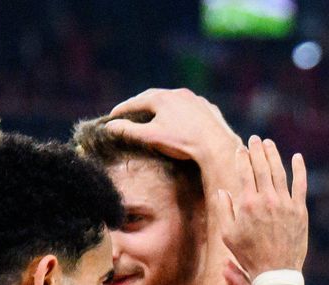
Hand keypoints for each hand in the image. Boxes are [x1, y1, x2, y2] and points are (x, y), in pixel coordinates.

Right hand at [105, 88, 241, 169]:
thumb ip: (128, 130)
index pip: (134, 102)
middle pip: (153, 98)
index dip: (121, 110)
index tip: (112, 116)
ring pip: (174, 101)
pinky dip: (182, 113)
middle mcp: (179, 93)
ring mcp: (196, 100)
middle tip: (131, 114)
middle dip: (141, 105)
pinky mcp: (210, 109)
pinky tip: (181, 120)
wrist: (218, 147)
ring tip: (154, 116)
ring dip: (162, 107)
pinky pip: (191, 108)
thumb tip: (110, 126)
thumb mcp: (151, 137)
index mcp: (161, 97)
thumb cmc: (182, 142)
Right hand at [217, 137, 307, 275]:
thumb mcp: (228, 234)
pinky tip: (297, 157)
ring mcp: (286, 204)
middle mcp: (267, 199)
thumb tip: (222, 190)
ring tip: (269, 144)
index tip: (241, 150)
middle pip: (262, 167)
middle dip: (257, 150)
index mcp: (247, 203)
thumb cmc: (249, 254)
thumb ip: (224, 209)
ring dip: (274, 155)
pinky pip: (301, 185)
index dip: (242, 157)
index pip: (244, 171)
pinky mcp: (300, 210)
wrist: (276, 271)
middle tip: (255, 139)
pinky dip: (300, 169)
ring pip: (280, 172)